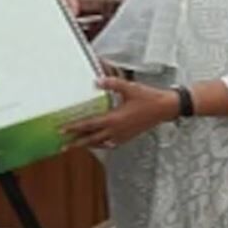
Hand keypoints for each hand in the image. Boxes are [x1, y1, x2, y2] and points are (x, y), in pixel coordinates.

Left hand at [62, 77, 178, 148]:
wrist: (165, 108)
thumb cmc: (148, 98)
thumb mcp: (129, 87)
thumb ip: (112, 83)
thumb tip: (96, 81)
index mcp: (114, 119)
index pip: (89, 125)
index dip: (75, 127)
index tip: (62, 130)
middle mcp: (116, 130)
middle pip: (92, 139)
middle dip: (76, 142)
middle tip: (62, 145)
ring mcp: (122, 136)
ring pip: (101, 143)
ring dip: (88, 144)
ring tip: (77, 145)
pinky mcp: (128, 137)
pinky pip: (110, 144)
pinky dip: (101, 144)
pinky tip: (99, 143)